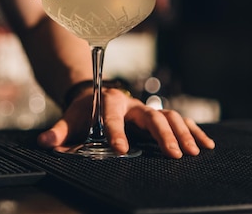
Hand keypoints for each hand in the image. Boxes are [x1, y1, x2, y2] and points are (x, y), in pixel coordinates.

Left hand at [37, 88, 215, 158]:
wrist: (94, 95)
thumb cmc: (83, 112)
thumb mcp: (69, 120)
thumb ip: (58, 132)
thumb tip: (44, 143)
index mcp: (109, 102)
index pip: (112, 117)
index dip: (116, 132)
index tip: (120, 149)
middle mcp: (132, 103)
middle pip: (151, 115)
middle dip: (163, 135)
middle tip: (174, 154)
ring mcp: (146, 109)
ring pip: (169, 116)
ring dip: (183, 133)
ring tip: (194, 152)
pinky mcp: (157, 115)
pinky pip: (180, 120)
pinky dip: (194, 131)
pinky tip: (206, 144)